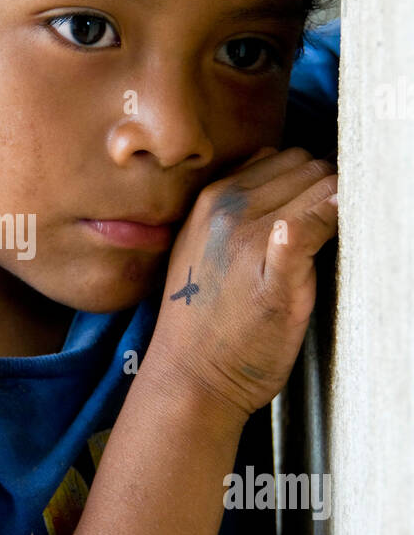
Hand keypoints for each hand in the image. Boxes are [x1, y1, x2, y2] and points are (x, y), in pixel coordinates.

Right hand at [145, 146, 337, 418]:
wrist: (191, 377)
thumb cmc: (202, 317)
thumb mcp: (200, 244)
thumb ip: (235, 206)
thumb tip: (279, 169)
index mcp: (213, 198)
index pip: (283, 157)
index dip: (306, 179)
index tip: (313, 205)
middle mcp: (231, 209)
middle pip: (307, 166)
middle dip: (324, 187)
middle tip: (325, 226)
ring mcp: (254, 240)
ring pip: (323, 187)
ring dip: (337, 205)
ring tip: (331, 238)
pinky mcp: (280, 276)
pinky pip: (322, 222)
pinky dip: (337, 220)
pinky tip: (343, 232)